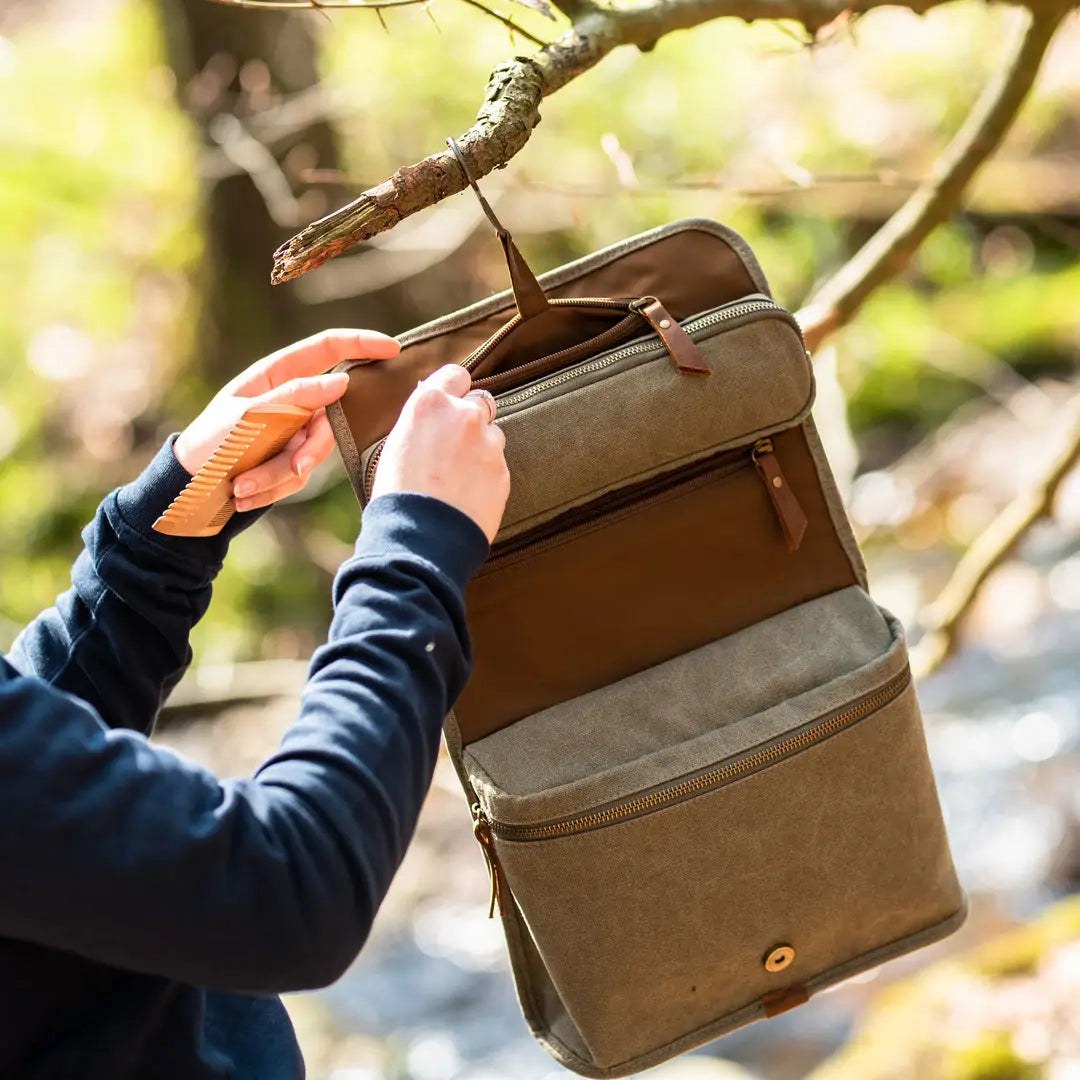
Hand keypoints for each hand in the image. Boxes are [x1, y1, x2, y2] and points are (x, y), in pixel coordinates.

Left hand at [175, 329, 399, 512]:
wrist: (191, 483)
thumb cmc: (211, 438)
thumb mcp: (248, 414)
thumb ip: (296, 397)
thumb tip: (341, 382)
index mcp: (280, 373)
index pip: (330, 349)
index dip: (362, 344)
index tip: (392, 348)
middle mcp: (294, 399)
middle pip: (330, 416)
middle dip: (309, 448)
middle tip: (294, 467)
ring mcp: (296, 430)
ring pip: (313, 453)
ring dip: (278, 474)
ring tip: (241, 486)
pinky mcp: (294, 459)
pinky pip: (299, 476)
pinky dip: (272, 487)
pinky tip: (244, 494)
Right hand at [370, 364, 509, 542]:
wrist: (420, 538)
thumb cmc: (396, 494)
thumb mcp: (396, 445)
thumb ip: (421, 422)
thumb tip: (432, 415)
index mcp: (431, 404)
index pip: (456, 375)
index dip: (455, 388)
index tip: (452, 400)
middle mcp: (465, 416)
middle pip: (480, 403)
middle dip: (470, 418)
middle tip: (454, 444)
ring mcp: (488, 444)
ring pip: (492, 435)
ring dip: (481, 448)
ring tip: (459, 476)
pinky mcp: (503, 472)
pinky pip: (498, 465)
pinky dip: (487, 475)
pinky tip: (468, 494)